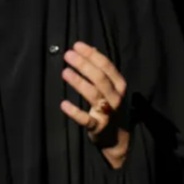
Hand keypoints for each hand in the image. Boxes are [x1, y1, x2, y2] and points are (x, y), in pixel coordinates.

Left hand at [60, 41, 129, 169]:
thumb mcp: (112, 88)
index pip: (106, 66)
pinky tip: (63, 104)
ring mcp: (108, 113)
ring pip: (93, 94)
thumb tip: (91, 49)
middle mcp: (116, 97)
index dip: (92, 55)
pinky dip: (75, 112)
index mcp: (120, 85)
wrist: (118, 138)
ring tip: (65, 72)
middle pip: (100, 78)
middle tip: (67, 55)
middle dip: (84, 64)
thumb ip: (103, 70)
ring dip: (79, 82)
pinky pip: (86, 120)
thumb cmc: (112, 107)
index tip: (77, 45)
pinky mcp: (98, 127)